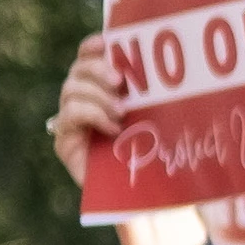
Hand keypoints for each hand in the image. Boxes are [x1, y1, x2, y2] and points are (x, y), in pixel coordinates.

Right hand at [50, 33, 207, 244]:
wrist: (153, 203)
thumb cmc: (163, 159)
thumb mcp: (164, 118)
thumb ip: (157, 91)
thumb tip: (178, 55)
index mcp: (105, 88)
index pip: (89, 55)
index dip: (93, 45)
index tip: (108, 41)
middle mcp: (85, 101)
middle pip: (78, 69)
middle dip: (96, 67)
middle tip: (120, 79)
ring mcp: (73, 122)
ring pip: (71, 89)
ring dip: (96, 94)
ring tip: (121, 110)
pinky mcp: (66, 143)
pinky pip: (68, 116)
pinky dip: (90, 114)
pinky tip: (113, 126)